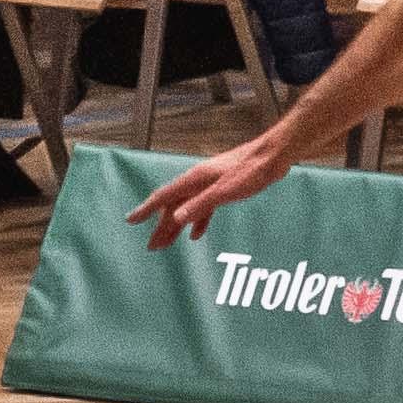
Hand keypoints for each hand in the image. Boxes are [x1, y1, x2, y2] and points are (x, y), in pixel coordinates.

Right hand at [128, 134, 292, 251]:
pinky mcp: (221, 188)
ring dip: (177, 226)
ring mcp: (209, 184)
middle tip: (152, 246)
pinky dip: (196, 221)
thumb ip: (200, 205)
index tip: (130, 220)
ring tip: (168, 243)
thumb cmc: (251, 170)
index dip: (145, 209)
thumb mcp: (225, 192)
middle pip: (173, 206)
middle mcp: (197, 181)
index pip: (163, 197)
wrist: (272, 156)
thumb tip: (176, 219)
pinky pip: (202, 208)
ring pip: (186, 208)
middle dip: (161, 226)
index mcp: (194, 180)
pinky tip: (195, 234)